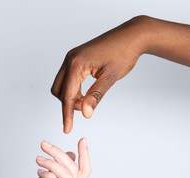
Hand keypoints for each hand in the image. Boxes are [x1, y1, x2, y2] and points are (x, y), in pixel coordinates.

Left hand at [3, 138, 90, 177]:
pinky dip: (48, 174)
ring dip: (51, 162)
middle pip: (74, 170)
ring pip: (66, 176)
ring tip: (37, 159)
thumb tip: (70, 154)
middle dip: (59, 153)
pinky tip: (38, 171)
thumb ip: (56, 170)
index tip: (82, 139)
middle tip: (43, 145)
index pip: (84, 172)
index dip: (85, 155)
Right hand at [51, 16, 148, 132]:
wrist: (131, 36)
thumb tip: (86, 114)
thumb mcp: (110, 77)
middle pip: (58, 90)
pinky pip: (68, 78)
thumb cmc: (123, 53)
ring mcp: (72, 57)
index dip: (67, 115)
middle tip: (86, 109)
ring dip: (71, 97)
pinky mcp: (76, 58)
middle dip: (68, 104)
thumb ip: (96, 96)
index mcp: (76, 64)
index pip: (67, 95)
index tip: (67, 129)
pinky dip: (74, 89)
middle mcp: (70, 59)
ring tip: (89, 101)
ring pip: (61, 84)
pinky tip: (87, 93)